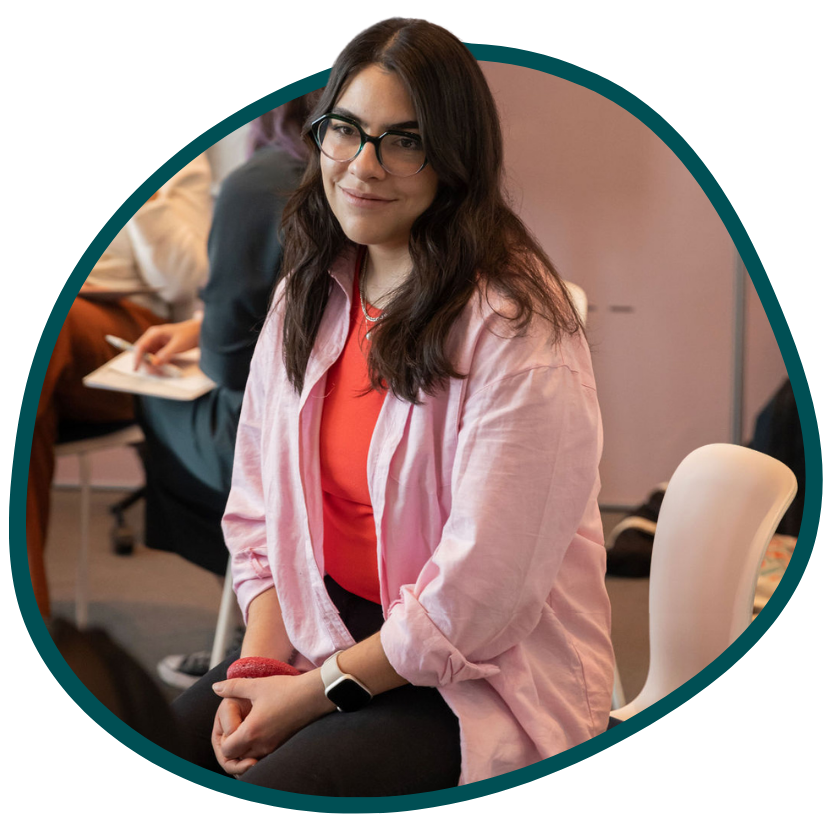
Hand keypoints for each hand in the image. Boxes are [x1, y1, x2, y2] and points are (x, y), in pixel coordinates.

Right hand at [132, 318, 200, 371]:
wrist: (200, 332)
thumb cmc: (190, 334)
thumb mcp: (178, 344)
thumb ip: (166, 354)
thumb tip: (154, 363)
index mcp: (154, 333)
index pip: (140, 346)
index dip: (137, 358)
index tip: (136, 368)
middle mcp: (153, 338)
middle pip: (142, 353)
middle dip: (146, 364)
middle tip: (155, 373)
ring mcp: (157, 344)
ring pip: (148, 357)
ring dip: (152, 366)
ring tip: (162, 372)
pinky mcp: (162, 349)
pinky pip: (156, 359)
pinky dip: (158, 365)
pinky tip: (165, 369)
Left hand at [211, 671, 333, 772]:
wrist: (315, 694)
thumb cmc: (286, 689)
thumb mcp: (256, 685)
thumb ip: (233, 687)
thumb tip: (215, 687)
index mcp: (252, 731)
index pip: (227, 750)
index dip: (223, 739)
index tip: (229, 724)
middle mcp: (262, 745)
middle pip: (237, 757)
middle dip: (232, 746)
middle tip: (236, 727)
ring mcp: (274, 748)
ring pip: (250, 758)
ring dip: (245, 748)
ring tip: (248, 728)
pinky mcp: (283, 746)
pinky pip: (263, 755)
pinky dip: (257, 748)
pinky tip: (262, 729)